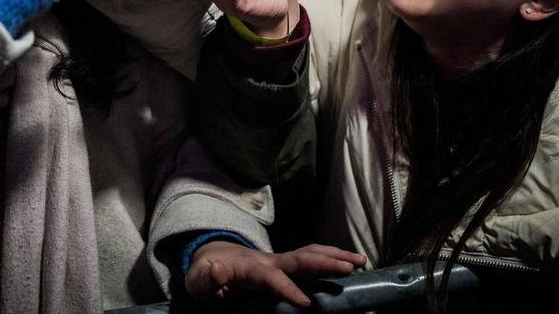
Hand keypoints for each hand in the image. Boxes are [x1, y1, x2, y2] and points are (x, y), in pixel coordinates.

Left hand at [185, 242, 365, 306]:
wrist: (209, 258)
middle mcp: (269, 260)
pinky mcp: (284, 264)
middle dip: (325, 262)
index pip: (272, 277)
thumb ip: (209, 278)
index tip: (306, 304)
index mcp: (250, 269)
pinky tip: (348, 263)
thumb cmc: (205, 275)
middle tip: (350, 268)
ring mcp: (278, 260)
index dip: (288, 289)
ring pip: (310, 253)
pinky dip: (330, 256)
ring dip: (334, 255)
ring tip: (360, 261)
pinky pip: (310, 257)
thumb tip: (217, 269)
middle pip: (300, 258)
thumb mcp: (199, 280)